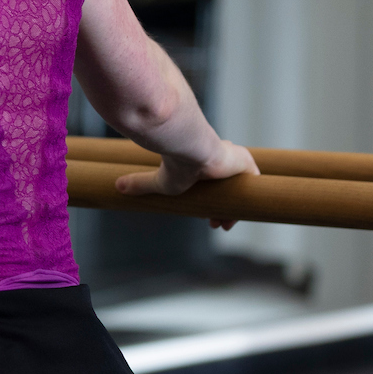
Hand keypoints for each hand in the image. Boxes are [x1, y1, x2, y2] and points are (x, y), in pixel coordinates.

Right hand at [114, 136, 258, 230]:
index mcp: (204, 162)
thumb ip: (139, 183)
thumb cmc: (175, 164)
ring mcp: (235, 160)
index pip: (212, 185)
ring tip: (224, 225)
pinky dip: (252, 200)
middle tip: (215, 225)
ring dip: (235, 209)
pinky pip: (255, 183)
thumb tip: (117, 187)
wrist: (190, 148)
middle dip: (223, 210)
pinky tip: (242, 215)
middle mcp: (222, 158)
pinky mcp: (245, 162)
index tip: (208, 219)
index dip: (212, 203)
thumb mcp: (158, 181)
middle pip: (228, 190)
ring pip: (241, 190)